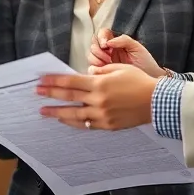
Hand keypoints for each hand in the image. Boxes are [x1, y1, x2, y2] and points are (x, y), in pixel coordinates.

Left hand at [36, 64, 158, 129]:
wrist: (157, 102)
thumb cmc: (139, 81)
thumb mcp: (119, 69)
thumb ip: (100, 72)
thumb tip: (85, 75)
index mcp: (100, 83)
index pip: (71, 82)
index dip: (54, 81)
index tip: (41, 80)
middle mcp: (98, 100)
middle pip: (69, 97)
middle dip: (51, 94)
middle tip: (37, 93)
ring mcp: (102, 114)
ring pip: (74, 114)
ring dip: (57, 112)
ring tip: (44, 112)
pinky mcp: (108, 125)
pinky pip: (87, 124)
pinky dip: (74, 122)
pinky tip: (65, 120)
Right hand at [88, 30, 167, 77]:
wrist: (149, 79)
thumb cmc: (145, 62)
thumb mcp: (136, 47)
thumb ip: (123, 40)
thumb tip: (108, 41)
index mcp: (115, 42)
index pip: (102, 34)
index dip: (101, 38)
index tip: (106, 45)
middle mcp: (108, 51)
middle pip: (93, 45)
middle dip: (98, 51)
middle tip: (108, 57)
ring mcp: (104, 62)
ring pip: (91, 56)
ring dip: (96, 60)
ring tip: (107, 65)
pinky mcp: (103, 73)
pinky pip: (92, 69)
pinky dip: (94, 69)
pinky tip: (104, 71)